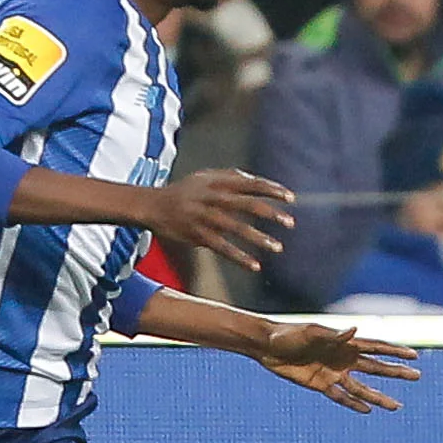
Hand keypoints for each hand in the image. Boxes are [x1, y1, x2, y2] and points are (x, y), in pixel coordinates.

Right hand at [145, 169, 295, 272]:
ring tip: (277, 247)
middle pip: (246, 204)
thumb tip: (257, 181)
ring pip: (235, 228)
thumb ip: (230, 177)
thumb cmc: (184, 191)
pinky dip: (238, 257)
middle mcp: (212, 198)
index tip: (291, 198)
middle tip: (291, 222)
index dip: (271, 189)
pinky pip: (221, 247)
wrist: (152, 205)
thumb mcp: (205, 177)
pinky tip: (255, 265)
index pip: (249, 183)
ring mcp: (203, 217)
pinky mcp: (196, 235)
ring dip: (258, 238)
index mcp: (217, 182)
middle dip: (270, 213)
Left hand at [256, 321, 420, 412]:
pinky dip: (353, 404)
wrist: (266, 346)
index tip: (414, 356)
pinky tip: (367, 410)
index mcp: (344, 342)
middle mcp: (343, 358)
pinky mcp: (320, 385)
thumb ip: (333, 335)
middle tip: (417, 377)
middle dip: (396, 372)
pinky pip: (341, 398)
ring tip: (397, 406)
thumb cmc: (288, 334)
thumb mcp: (310, 333)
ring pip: (362, 388)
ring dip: (379, 397)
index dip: (395, 351)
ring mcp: (333, 373)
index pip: (376, 347)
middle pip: (376, 368)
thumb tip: (354, 331)